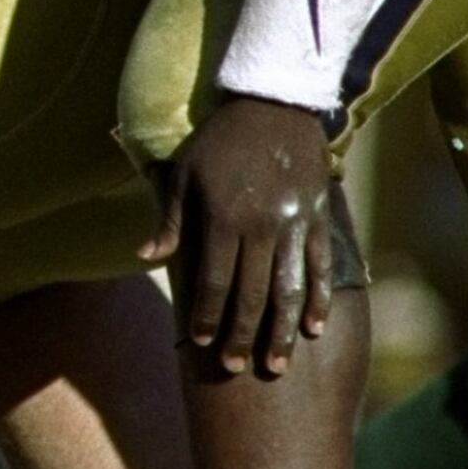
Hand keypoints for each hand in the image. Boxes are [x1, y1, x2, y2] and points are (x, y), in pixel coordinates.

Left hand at [144, 97, 338, 378]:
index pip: (214, 281)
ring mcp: (295, 223)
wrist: (274, 101)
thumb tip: (146, 258)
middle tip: (235, 367)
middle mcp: (261, 224)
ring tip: (276, 365)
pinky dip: (318, 298)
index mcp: (223, 216)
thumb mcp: (184, 172)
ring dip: (281, 330)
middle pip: (251, 294)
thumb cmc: (220, 139)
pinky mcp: (319, 217)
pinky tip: (313, 328)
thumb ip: (170, 220)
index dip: (207, 315)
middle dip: (241, 335)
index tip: (201, 343)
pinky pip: (321, 266)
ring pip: (289, 288)